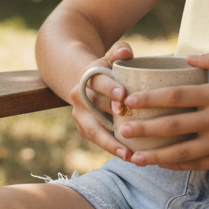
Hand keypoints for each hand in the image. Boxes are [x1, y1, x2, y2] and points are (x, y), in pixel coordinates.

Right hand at [69, 41, 134, 160]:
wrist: (88, 81)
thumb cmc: (109, 68)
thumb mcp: (112, 57)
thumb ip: (120, 52)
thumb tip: (126, 52)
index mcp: (87, 76)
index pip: (98, 81)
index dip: (110, 88)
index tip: (123, 95)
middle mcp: (79, 95)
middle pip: (96, 107)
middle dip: (111, 117)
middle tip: (129, 127)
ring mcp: (79, 114)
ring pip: (93, 129)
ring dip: (110, 143)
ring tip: (128, 154)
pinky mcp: (84, 128)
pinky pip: (97, 140)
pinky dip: (111, 148)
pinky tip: (129, 157)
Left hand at [116, 52, 208, 170]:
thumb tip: (187, 54)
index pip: (177, 96)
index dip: (151, 99)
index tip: (130, 101)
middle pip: (174, 125)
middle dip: (145, 129)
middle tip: (122, 130)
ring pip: (182, 151)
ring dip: (156, 155)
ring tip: (134, 157)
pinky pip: (198, 164)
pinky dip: (177, 166)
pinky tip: (161, 165)